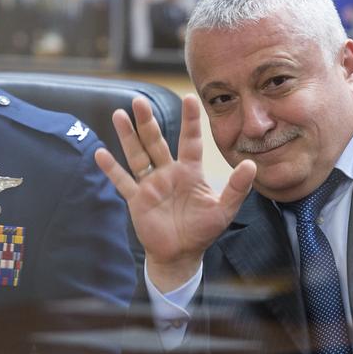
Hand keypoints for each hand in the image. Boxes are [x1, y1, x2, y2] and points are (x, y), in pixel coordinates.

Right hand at [94, 94, 255, 291]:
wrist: (180, 255)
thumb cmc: (202, 232)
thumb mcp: (224, 210)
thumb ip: (237, 188)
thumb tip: (251, 164)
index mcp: (190, 172)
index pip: (190, 140)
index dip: (190, 120)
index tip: (189, 98)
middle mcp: (168, 173)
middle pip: (156, 142)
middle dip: (147, 122)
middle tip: (139, 100)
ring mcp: (150, 185)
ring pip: (137, 155)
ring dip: (128, 136)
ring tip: (119, 114)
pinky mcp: (137, 199)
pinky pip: (122, 181)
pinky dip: (111, 169)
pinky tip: (101, 153)